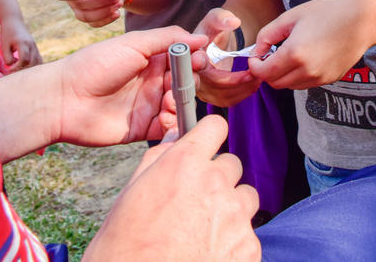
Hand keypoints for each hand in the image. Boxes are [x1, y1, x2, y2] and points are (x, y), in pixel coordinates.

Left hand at [0, 15, 41, 69]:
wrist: (14, 22)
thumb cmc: (7, 34)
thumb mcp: (4, 46)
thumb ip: (7, 58)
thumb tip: (13, 66)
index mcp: (23, 43)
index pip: (24, 60)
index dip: (17, 67)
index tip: (9, 69)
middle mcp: (31, 45)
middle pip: (33, 62)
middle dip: (23, 69)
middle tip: (14, 70)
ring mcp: (35, 46)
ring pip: (38, 62)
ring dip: (30, 69)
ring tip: (20, 69)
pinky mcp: (35, 48)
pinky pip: (39, 59)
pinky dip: (34, 65)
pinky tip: (25, 66)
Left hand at [57, 26, 207, 145]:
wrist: (64, 99)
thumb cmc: (96, 64)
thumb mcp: (134, 43)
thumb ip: (168, 38)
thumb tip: (201, 38)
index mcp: (151, 58)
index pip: (183, 58)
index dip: (194, 59)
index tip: (200, 60)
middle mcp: (152, 81)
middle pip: (185, 83)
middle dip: (191, 82)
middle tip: (186, 82)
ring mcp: (148, 105)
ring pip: (179, 105)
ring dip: (182, 103)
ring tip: (170, 101)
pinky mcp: (141, 129)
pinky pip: (166, 128)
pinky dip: (173, 125)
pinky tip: (166, 118)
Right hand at [84, 115, 260, 261]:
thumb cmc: (126, 247)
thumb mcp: (131, 193)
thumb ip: (159, 158)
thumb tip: (175, 137)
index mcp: (185, 163)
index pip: (215, 127)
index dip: (209, 137)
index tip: (206, 146)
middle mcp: (215, 183)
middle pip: (232, 164)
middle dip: (218, 178)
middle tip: (196, 201)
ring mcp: (234, 216)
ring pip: (246, 197)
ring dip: (231, 208)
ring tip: (205, 230)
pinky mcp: (247, 248)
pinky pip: (249, 233)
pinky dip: (234, 242)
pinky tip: (210, 253)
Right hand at [192, 8, 260, 106]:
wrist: (215, 42)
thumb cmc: (213, 29)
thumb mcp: (215, 18)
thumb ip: (222, 18)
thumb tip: (234, 22)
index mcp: (190, 57)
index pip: (194, 66)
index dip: (201, 66)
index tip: (214, 62)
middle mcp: (194, 76)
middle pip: (212, 85)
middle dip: (234, 81)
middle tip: (252, 73)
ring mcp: (203, 89)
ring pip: (223, 96)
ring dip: (243, 88)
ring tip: (257, 76)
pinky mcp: (213, 97)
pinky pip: (229, 100)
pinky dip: (243, 93)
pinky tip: (254, 83)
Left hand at [249, 0, 370, 89]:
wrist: (362, 19)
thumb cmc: (327, 12)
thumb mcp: (291, 16)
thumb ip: (268, 34)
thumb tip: (256, 50)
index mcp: (294, 54)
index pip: (263, 73)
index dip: (254, 65)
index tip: (257, 54)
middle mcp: (306, 71)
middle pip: (274, 83)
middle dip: (267, 70)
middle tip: (271, 52)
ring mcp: (319, 78)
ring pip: (289, 85)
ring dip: (282, 74)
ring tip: (289, 52)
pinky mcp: (329, 80)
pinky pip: (305, 83)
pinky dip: (297, 75)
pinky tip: (305, 56)